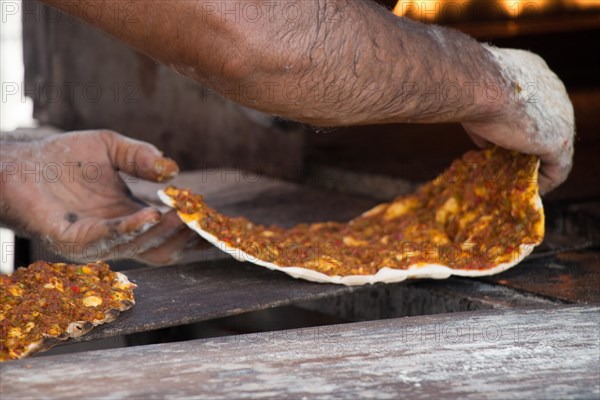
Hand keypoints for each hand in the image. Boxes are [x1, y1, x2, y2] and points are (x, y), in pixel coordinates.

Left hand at [1, 130, 204, 264]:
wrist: (18, 163)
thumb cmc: (63, 158)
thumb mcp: (112, 149)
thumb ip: (141, 157)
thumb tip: (172, 170)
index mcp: (129, 217)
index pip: (167, 232)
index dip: (190, 227)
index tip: (209, 213)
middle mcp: (116, 235)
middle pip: (161, 248)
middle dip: (183, 235)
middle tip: (201, 217)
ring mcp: (95, 242)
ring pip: (140, 247)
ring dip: (163, 233)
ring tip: (182, 215)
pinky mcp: (71, 241)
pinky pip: (107, 240)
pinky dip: (132, 229)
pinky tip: (150, 214)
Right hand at [463, 47, 574, 194]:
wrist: (479, 84)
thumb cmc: (471, 86)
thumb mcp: (476, 102)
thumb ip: (486, 122)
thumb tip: (485, 144)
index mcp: (534, 73)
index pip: (532, 104)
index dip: (518, 125)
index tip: (503, 142)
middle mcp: (554, 90)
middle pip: (546, 124)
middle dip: (530, 145)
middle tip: (512, 164)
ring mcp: (562, 115)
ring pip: (553, 146)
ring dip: (537, 164)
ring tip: (521, 181)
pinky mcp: (559, 140)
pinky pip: (557, 167)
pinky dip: (545, 180)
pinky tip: (531, 190)